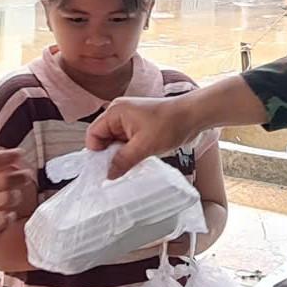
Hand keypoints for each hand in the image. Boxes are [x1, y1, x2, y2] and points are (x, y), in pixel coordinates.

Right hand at [0, 149, 30, 249]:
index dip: (9, 156)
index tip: (20, 153)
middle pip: (3, 179)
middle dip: (19, 176)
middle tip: (27, 175)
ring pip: (6, 198)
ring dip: (16, 197)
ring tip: (17, 196)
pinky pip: (1, 219)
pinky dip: (8, 216)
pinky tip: (9, 215)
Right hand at [88, 94, 203, 176]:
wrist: (193, 116)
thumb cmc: (170, 124)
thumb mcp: (144, 146)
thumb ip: (123, 161)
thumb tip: (109, 174)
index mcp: (115, 112)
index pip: (93, 134)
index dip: (97, 152)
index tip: (104, 168)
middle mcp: (119, 113)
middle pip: (103, 138)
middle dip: (110, 154)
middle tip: (120, 168)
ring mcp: (130, 119)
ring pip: (116, 142)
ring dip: (122, 154)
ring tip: (133, 163)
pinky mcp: (139, 125)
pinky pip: (127, 141)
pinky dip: (130, 151)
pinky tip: (138, 159)